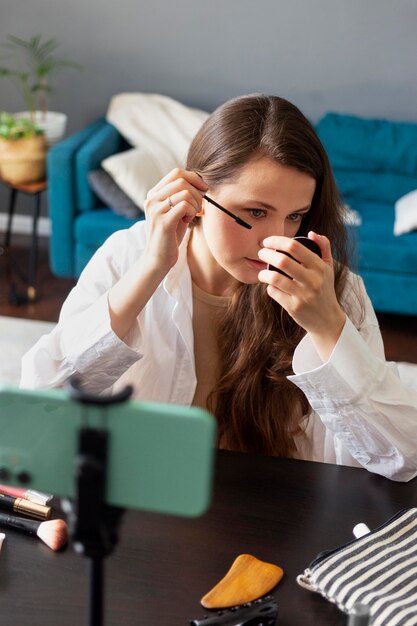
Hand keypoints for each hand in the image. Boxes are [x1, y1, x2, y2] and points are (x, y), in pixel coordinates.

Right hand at [144, 168, 207, 272]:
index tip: (204, 189)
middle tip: (199, 207)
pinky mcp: (163, 221)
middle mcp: (152, 199)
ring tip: (192, 215)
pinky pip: (184, 205)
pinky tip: (188, 221)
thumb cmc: (171, 235)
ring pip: (185, 192)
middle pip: (181, 179)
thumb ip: (182, 196)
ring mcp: (155, 209)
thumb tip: (202, 183)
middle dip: (197, 192)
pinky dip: (192, 212)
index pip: (176, 172)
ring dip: (195, 204)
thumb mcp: (175, 212)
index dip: (194, 177)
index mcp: (154, 194)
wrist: (158, 258)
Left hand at [258, 232, 345, 360]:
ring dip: (263, 273)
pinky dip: (269, 288)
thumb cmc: (324, 290)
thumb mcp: (328, 268)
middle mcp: (313, 280)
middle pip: (282, 261)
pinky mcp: (294, 307)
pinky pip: (274, 293)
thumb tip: (312, 233)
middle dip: (266, 254)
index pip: (295, 247)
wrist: (327, 320)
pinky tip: (271, 286)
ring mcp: (303, 295)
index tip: (268, 241)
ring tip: (262, 272)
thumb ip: (324, 247)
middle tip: (261, 253)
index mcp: (320, 267)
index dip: (277, 241)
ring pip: (275, 278)